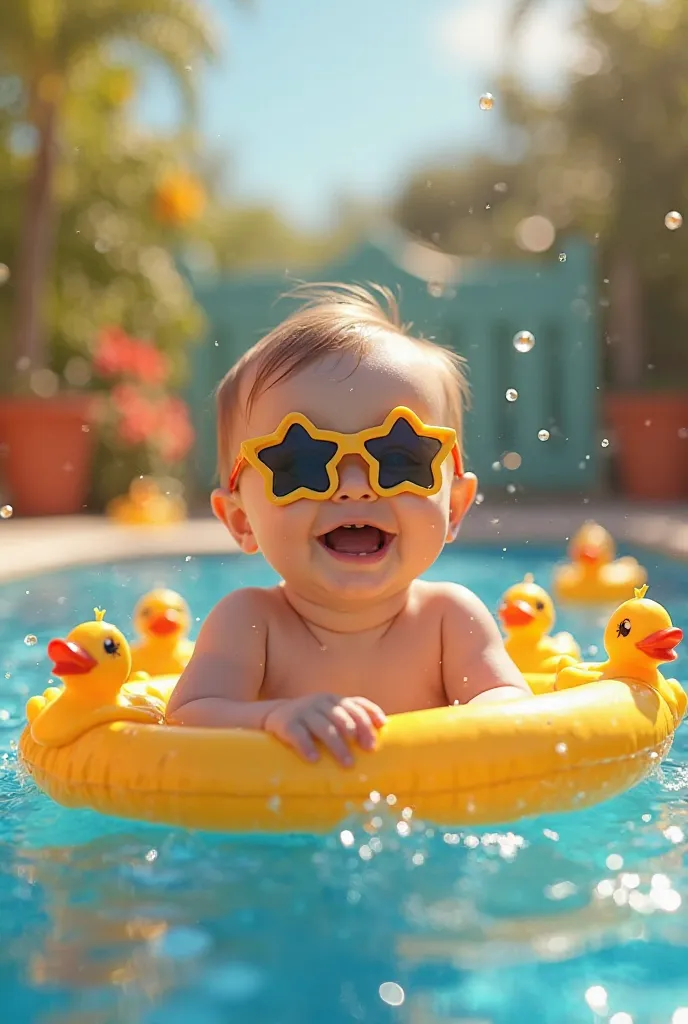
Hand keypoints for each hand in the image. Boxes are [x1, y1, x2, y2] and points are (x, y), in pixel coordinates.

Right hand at [263, 694, 385, 765]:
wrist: (273, 715)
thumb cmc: (310, 720)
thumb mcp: (330, 714)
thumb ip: (351, 718)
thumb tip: (383, 731)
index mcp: (333, 700)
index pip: (355, 704)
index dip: (369, 716)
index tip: (380, 730)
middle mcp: (319, 702)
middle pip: (342, 717)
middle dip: (357, 733)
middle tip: (368, 750)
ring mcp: (302, 711)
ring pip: (323, 727)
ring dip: (337, 746)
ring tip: (347, 763)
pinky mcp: (285, 723)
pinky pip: (298, 735)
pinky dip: (307, 747)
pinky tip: (314, 759)